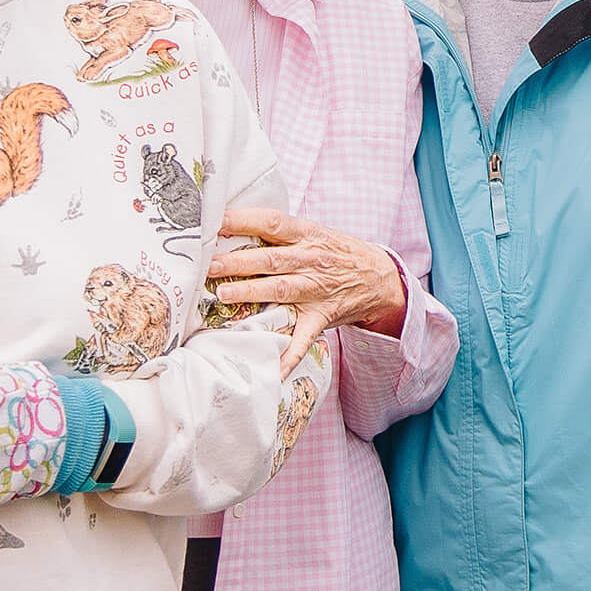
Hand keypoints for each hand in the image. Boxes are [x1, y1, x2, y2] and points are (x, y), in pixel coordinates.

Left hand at [209, 208, 406, 367]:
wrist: (381, 278)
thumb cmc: (338, 252)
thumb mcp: (315, 232)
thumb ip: (281, 232)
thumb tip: (233, 226)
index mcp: (308, 235)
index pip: (272, 223)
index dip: (244, 221)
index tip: (216, 222)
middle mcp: (312, 261)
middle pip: (270, 259)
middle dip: (238, 261)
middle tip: (208, 264)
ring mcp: (317, 290)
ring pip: (280, 290)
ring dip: (251, 292)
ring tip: (223, 295)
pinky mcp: (322, 316)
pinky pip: (304, 337)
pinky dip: (289, 355)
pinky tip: (272, 369)